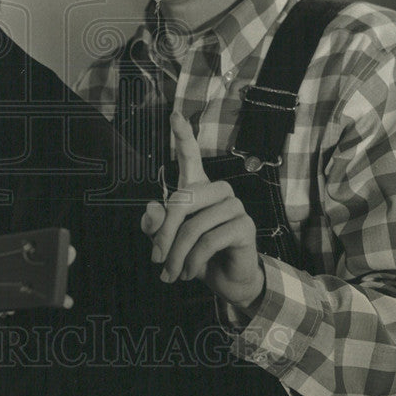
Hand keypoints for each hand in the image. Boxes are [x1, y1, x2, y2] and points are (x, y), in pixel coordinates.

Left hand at [140, 112, 264, 308]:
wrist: (226, 280)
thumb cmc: (196, 254)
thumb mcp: (169, 241)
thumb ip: (156, 225)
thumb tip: (150, 208)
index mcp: (198, 187)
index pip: (190, 156)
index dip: (183, 135)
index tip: (174, 114)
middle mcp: (218, 190)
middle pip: (181, 201)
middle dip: (164, 234)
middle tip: (155, 260)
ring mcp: (234, 206)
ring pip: (193, 226)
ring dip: (177, 255)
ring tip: (171, 273)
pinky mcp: (245, 226)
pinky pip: (208, 241)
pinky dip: (192, 262)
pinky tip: (188, 272)